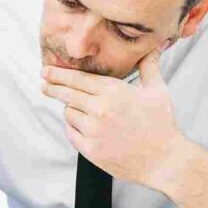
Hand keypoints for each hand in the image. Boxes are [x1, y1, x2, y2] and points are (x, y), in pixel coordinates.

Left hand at [41, 47, 194, 190]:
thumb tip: (153, 46)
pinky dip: (74, 127)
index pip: (77, 78)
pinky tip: (82, 126)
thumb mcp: (157, 90)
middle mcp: (100, 110)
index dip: (59, 74)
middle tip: (43, 82)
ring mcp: (93, 131)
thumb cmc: (161, 125)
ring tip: (83, 110)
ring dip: (71, 109)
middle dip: (52, 87)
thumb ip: (148, 65)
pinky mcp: (90, 149)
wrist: (164, 160)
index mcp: (113, 92)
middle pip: (66, 94)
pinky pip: (71, 133)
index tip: (46, 71)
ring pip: (69, 113)